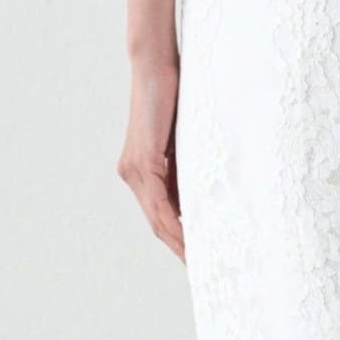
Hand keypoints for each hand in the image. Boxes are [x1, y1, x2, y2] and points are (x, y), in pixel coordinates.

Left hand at [117, 61, 184, 261]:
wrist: (155, 67)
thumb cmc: (174, 98)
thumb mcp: (186, 143)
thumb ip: (189, 169)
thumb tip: (207, 196)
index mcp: (142, 172)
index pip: (161, 216)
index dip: (178, 240)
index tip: (199, 259)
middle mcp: (132, 175)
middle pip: (157, 225)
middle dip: (180, 250)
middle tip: (202, 272)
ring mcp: (134, 170)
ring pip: (157, 220)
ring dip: (179, 245)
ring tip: (199, 264)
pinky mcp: (142, 162)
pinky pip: (159, 204)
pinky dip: (175, 225)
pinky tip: (190, 240)